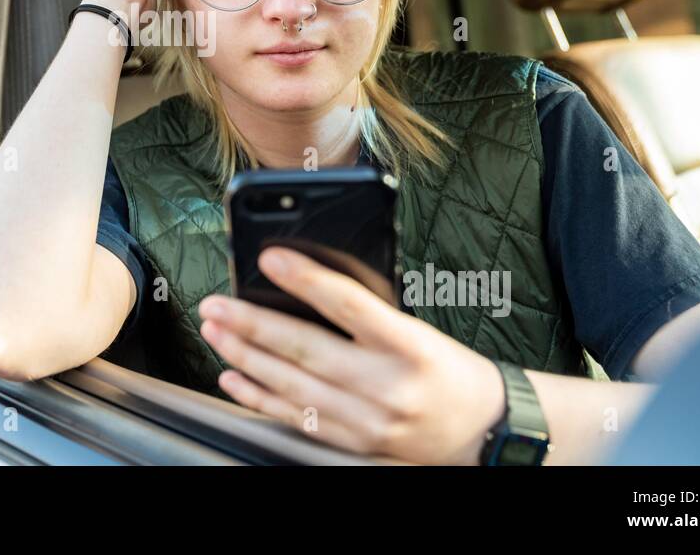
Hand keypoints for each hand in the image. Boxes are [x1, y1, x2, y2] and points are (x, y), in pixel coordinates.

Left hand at [197, 246, 505, 464]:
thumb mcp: (417, 329)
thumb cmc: (447, 367)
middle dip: (251, 324)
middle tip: (216, 304)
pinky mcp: (355, 442)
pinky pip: (296, 417)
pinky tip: (233, 375)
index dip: (305, 279)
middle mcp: (388, 385)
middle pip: (307, 349)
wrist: (484, 429)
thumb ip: (367, 311)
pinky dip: (258, 396)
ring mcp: (369, 419)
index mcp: (411, 345)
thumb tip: (302, 282)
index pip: (350, 304)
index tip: (270, 258)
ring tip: (215, 332)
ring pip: (292, 385)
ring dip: (245, 356)